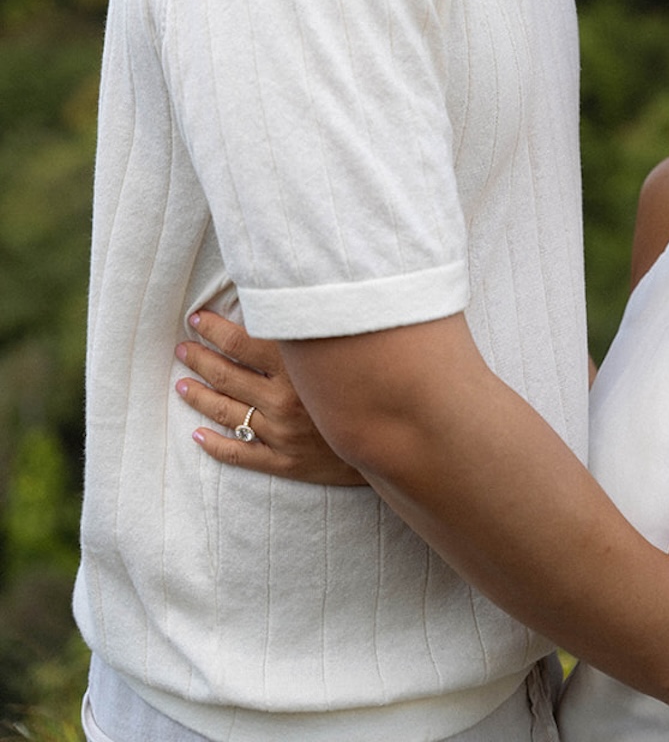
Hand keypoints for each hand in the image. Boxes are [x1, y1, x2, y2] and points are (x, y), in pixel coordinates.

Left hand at [175, 306, 366, 485]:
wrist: (398, 440)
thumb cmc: (375, 383)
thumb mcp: (347, 349)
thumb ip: (316, 325)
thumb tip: (287, 296)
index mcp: (297, 368)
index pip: (239, 342)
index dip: (212, 328)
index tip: (196, 318)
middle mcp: (284, 400)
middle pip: (226, 375)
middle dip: (198, 359)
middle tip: (181, 348)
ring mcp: (282, 434)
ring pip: (225, 413)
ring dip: (199, 396)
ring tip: (181, 385)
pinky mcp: (286, 462)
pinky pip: (240, 455)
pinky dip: (215, 446)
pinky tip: (198, 436)